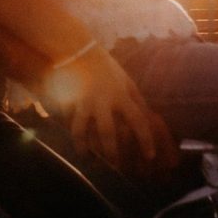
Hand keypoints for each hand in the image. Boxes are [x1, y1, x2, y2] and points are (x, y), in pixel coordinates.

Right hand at [45, 46, 177, 172]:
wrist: (78, 51)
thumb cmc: (106, 68)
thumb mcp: (126, 80)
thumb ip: (136, 99)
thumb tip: (147, 118)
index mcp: (121, 95)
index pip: (138, 121)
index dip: (145, 140)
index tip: (150, 156)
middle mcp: (102, 101)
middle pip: (107, 133)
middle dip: (111, 154)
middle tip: (115, 167)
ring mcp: (82, 103)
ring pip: (82, 133)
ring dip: (84, 149)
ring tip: (88, 159)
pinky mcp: (67, 103)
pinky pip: (69, 124)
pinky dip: (73, 136)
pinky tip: (76, 144)